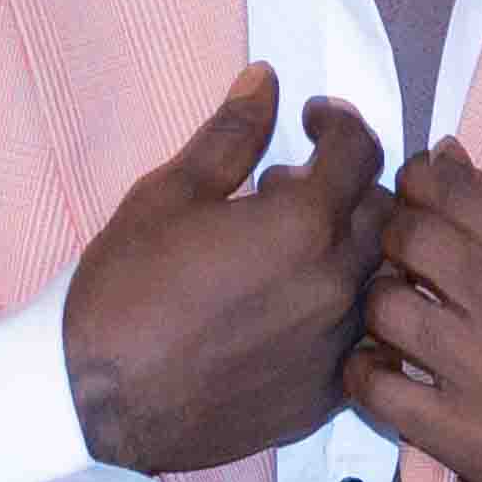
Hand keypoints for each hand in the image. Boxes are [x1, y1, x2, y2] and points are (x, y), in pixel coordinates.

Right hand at [64, 67, 385, 479]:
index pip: (360, 152)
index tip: (311, 122)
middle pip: (383, 212)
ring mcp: (336, 345)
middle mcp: (337, 284)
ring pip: (376, 278)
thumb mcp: (169, 194)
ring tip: (288, 251)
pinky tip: (289, 308)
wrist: (98, 401)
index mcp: (303, 224)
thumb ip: (231, 135)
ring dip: (348, 250)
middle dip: (349, 185)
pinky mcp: (324, 395)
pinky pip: (360, 339)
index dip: (338, 124)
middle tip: (290, 188)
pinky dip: (340, 311)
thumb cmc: (125, 290)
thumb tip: (266, 80)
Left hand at [343, 146, 481, 481]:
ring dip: (381, 302)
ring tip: (400, 312)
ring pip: (385, 309)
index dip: (421, 180)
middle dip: (396, 232)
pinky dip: (366, 370)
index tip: (418, 188)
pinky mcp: (464, 440)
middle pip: (413, 240)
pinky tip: (385, 365)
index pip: (458, 195)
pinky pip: (375, 388)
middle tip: (403, 249)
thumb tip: (442, 158)